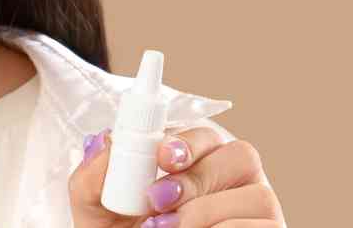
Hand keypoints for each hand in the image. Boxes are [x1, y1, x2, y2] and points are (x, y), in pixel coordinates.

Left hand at [69, 126, 285, 227]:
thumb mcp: (99, 216)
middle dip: (196, 176)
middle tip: (157, 200)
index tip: (161, 155)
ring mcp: (259, 211)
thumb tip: (104, 143)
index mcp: (199, 163)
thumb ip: (93, 180)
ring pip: (257, 195)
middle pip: (240, 155)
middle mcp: (235, 182)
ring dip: (206, 212)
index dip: (186, 142)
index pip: (204, 136)